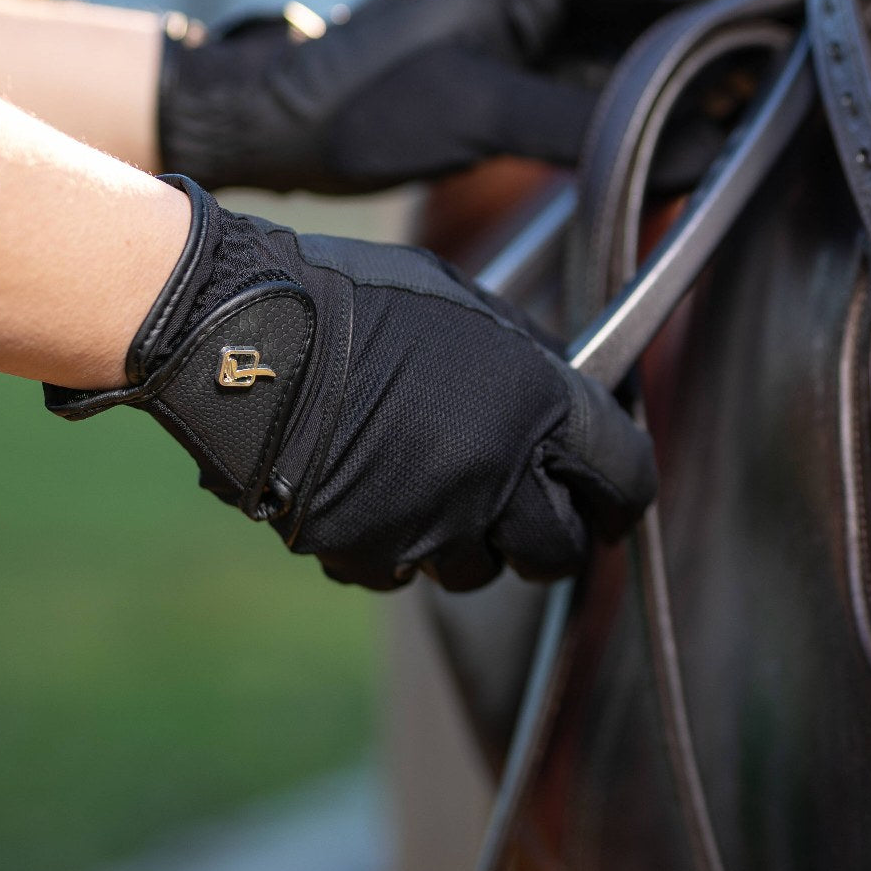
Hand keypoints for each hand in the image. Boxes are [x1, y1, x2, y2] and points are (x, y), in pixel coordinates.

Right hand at [45, 176, 655, 590]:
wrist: (245, 331)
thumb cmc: (356, 299)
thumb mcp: (466, 303)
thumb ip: (527, 362)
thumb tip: (563, 397)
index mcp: (535, 404)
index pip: (625, 479)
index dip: (624, 497)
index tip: (610, 505)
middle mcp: (495, 474)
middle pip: (558, 552)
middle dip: (549, 540)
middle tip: (526, 518)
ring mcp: (428, 522)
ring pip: (475, 570)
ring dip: (464, 542)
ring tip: (427, 491)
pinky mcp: (364, 551)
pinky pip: (398, 570)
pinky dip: (391, 544)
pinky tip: (368, 495)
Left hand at [158, 0, 738, 193]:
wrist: (293, 128)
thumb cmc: (369, 103)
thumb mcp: (480, 108)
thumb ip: (586, 127)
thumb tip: (688, 147)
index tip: (780, 24)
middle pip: (644, 9)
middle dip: (707, 47)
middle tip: (767, 88)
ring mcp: (523, 33)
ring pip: (623, 54)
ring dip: (674, 87)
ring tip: (734, 122)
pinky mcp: (511, 76)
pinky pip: (591, 90)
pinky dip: (632, 115)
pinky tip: (669, 142)